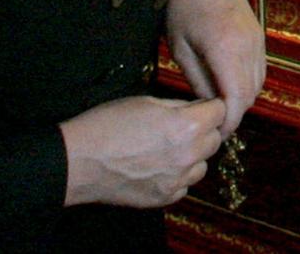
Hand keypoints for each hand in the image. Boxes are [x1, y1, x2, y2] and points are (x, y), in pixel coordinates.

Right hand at [58, 94, 225, 207]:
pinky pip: (184, 185)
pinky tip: (157, 167)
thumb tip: (197, 108)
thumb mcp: (146, 101)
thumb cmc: (107, 125)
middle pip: (214, 140)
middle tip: (182, 126)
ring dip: (192, 156)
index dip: (210, 107)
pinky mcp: (165, 198)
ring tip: (167, 148)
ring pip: (202, 165)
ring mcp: (177, 180)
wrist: (78, 161)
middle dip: (204, 131)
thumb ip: (179, 106)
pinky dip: (177, 177)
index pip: (221, 112)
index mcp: (187, 126)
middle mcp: (188, 155)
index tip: (203, 107)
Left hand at [165, 0, 264, 132]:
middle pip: (251, 95)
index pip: (236, 99)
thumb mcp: (181, 47)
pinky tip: (228, 86)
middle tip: (213, 127)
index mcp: (227, 49)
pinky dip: (247, 84)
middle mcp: (250, 46)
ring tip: (219, 108)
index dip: (227, 122)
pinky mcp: (259, 36)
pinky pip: (259, 70)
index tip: (214, 135)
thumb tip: (207, 107)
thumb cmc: (183, 6)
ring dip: (241, 100)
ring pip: (258, 84)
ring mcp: (258, 40)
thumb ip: (198, 80)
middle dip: (234, 114)